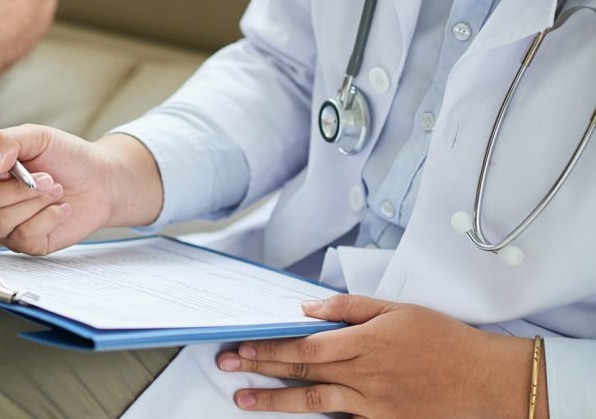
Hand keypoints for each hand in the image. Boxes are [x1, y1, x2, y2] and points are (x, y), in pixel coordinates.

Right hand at [0, 124, 159, 254]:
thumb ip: (8, 141)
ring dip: (36, 202)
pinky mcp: (24, 243)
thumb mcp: (38, 136)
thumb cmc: (66, 157)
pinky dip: (48, 219)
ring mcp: (4, 224)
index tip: (1, 165)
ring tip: (56, 190)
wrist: (100, 180)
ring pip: (0, 221)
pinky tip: (60, 209)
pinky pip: (24, 237)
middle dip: (17, 189)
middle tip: (47, 178)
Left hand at [216, 295, 539, 417]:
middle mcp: (364, 374)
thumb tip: (309, 309)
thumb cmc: (445, 342)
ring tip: (243, 398)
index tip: (244, 344)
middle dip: (260, 367)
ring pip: (313, 401)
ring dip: (274, 400)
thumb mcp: (399, 310)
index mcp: (366, 342)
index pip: (306, 345)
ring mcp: (372, 403)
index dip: (271, 346)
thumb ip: (351, 309)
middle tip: (227, 365)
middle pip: (302, 371)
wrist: (485, 382)